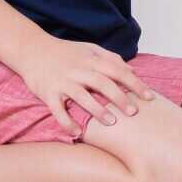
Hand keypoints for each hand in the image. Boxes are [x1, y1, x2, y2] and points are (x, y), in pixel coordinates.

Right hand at [15, 37, 155, 135]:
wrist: (31, 49)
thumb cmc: (64, 52)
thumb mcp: (88, 49)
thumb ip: (110, 58)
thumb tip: (132, 70)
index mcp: (90, 60)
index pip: (117, 71)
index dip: (134, 83)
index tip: (149, 97)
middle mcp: (77, 70)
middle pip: (102, 83)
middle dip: (119, 97)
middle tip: (133, 112)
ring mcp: (62, 81)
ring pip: (81, 96)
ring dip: (96, 109)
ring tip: (111, 122)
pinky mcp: (48, 93)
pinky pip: (58, 109)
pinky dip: (67, 121)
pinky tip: (77, 132)